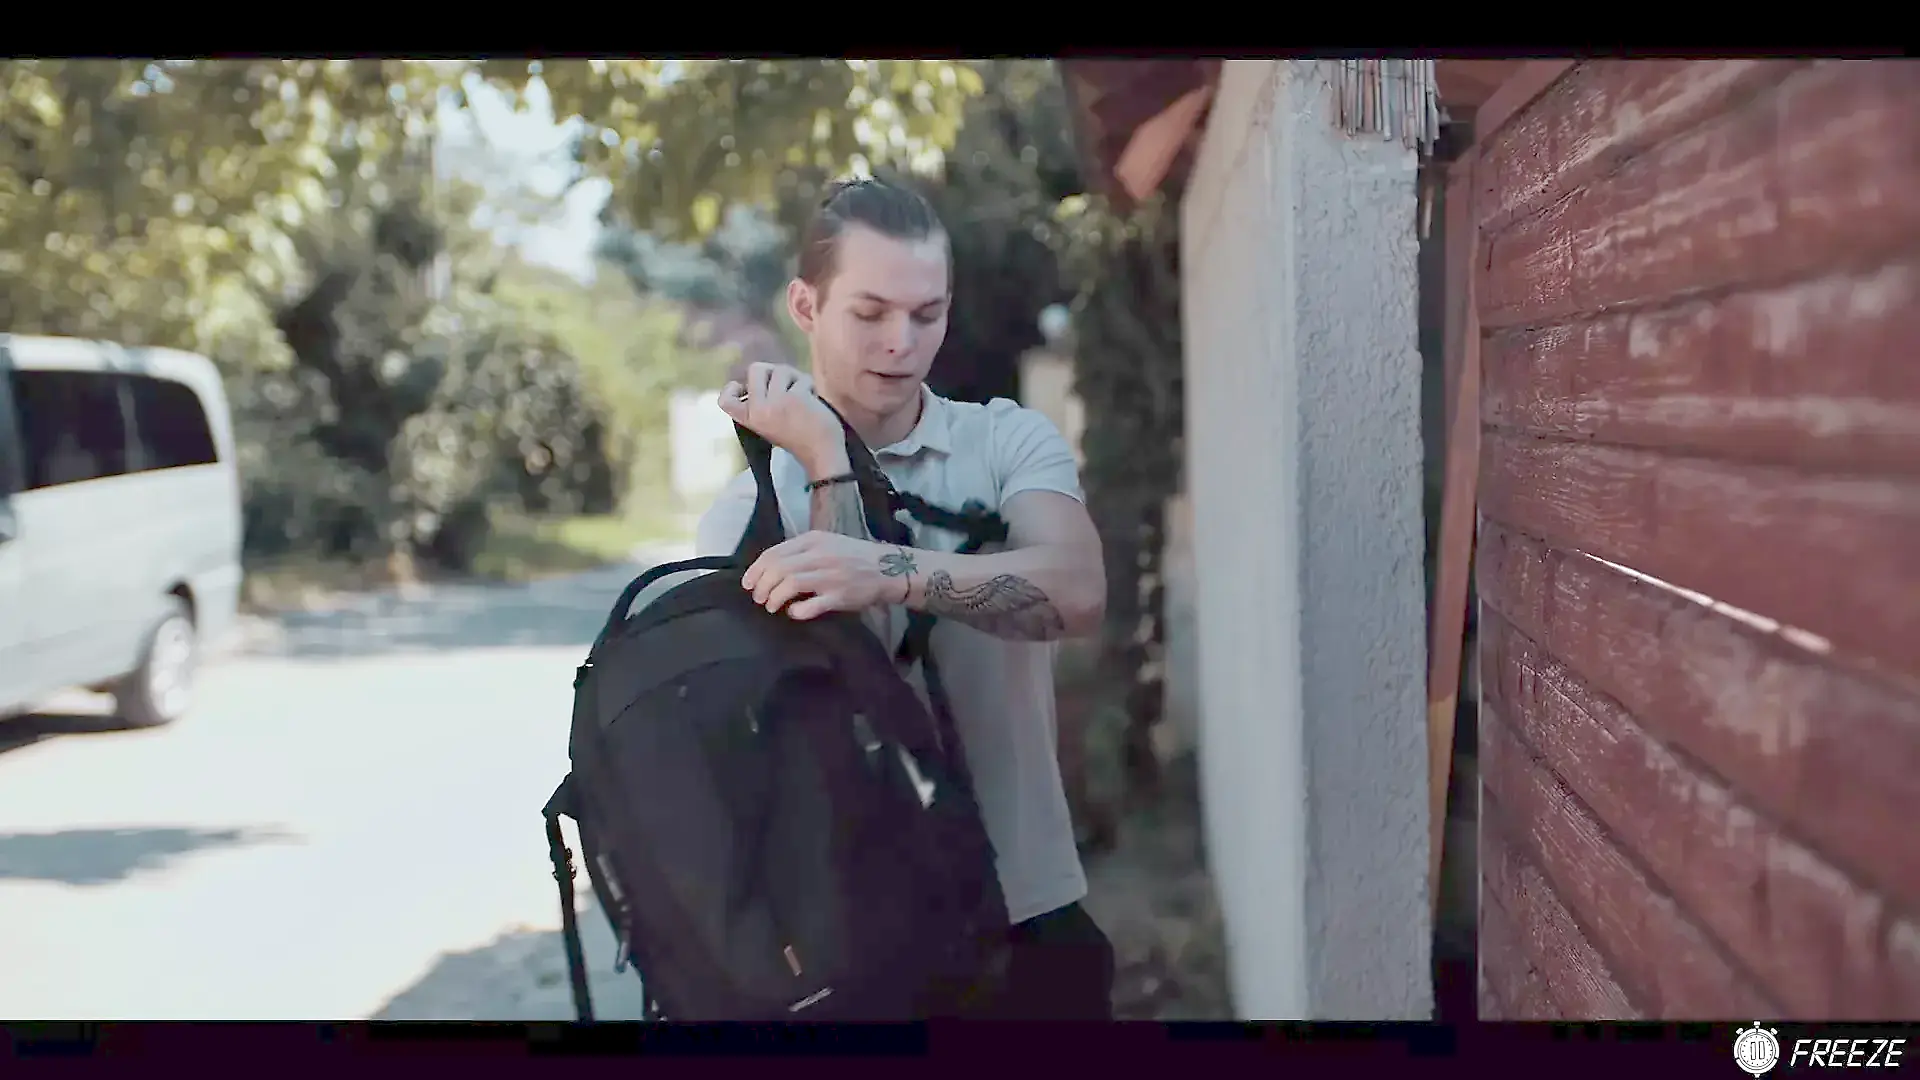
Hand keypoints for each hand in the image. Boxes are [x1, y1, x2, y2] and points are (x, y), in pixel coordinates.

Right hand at [718, 362, 842, 469]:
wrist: (821, 454)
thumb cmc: (798, 438)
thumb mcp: (769, 424)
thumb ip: (761, 403)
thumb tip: (764, 374)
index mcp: (750, 419)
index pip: (725, 401)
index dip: (732, 388)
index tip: (744, 387)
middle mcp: (758, 409)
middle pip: (756, 369)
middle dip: (773, 372)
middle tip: (786, 386)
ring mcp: (777, 402)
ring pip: (781, 370)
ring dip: (794, 378)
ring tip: (802, 396)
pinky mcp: (796, 397)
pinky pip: (802, 378)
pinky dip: (810, 386)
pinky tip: (813, 401)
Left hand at [743, 531, 914, 620]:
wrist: (888, 569)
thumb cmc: (853, 557)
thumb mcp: (826, 544)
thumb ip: (800, 552)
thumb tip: (769, 568)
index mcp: (813, 540)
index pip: (774, 553)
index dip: (756, 570)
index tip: (748, 583)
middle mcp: (820, 555)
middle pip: (778, 568)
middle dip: (762, 585)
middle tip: (758, 598)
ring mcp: (830, 575)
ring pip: (790, 584)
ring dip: (774, 597)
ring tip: (771, 606)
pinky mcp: (840, 595)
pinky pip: (811, 605)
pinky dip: (796, 610)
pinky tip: (793, 612)